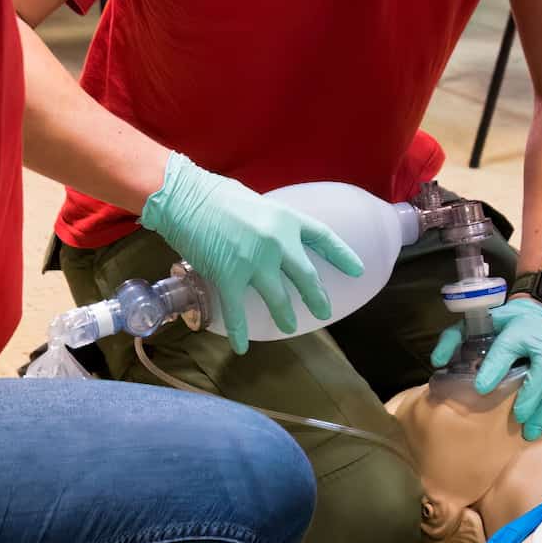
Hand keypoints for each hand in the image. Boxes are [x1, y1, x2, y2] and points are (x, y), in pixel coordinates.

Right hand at [139, 153, 363, 354]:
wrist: (184, 196)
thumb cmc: (214, 194)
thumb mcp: (256, 203)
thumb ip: (271, 225)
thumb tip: (275, 239)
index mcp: (286, 220)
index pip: (324, 238)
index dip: (342, 255)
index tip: (357, 270)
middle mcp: (278, 243)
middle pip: (307, 276)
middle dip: (317, 297)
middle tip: (324, 311)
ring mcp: (255, 262)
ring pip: (279, 298)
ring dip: (285, 316)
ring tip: (290, 326)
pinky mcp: (230, 276)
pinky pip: (237, 312)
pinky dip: (240, 332)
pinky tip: (242, 347)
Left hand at [429, 298, 541, 440]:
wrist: (540, 316)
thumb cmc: (504, 326)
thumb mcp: (476, 326)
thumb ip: (454, 340)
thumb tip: (438, 362)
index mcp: (520, 327)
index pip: (508, 346)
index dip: (496, 367)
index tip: (481, 389)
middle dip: (533, 398)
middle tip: (519, 420)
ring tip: (532, 432)